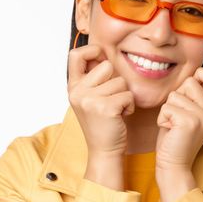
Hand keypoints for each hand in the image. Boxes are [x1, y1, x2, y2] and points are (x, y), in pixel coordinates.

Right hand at [67, 44, 134, 188]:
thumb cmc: (103, 122)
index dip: (91, 51)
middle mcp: (77, 91)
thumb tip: (102, 52)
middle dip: (116, 81)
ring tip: (116, 109)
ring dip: (124, 95)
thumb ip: (93, 77)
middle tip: (112, 98)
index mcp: (73, 86)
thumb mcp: (91, 97)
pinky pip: (128, 95)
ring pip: (121, 82)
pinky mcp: (105, 108)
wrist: (104, 150)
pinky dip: (129, 105)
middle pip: (107, 66)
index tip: (102, 60)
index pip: (75, 54)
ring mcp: (89, 100)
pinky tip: (121, 116)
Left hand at [155, 67, 202, 201]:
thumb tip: (191, 75)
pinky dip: (162, 118)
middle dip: (177, 96)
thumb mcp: (189, 113)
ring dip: (167, 108)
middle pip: (190, 81)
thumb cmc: (176, 138)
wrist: (173, 166)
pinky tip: (169, 130)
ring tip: (173, 125)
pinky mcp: (189, 122)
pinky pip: (167, 107)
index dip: (202, 75)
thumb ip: (193, 96)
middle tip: (177, 117)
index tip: (190, 90)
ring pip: (175, 94)